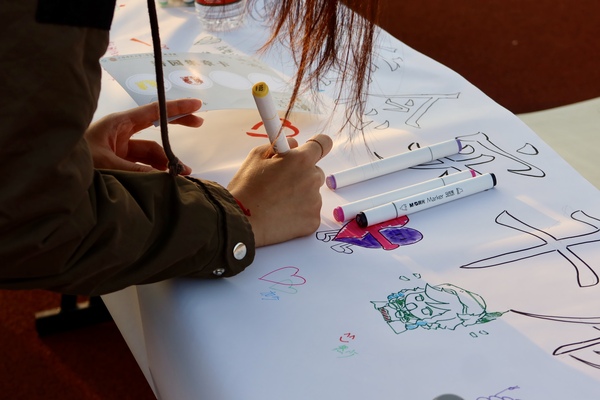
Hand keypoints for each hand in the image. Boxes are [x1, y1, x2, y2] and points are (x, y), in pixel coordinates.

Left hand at [85, 99, 202, 173]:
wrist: (52, 179)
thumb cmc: (75, 162)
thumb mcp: (108, 165)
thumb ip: (138, 171)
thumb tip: (165, 178)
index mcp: (117, 125)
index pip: (153, 112)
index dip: (176, 109)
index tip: (198, 105)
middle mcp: (120, 134)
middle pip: (155, 129)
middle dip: (176, 128)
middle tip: (200, 125)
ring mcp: (119, 150)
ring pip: (150, 154)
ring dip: (166, 164)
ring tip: (181, 177)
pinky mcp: (118, 165)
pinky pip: (142, 167)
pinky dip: (154, 174)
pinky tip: (165, 183)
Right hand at [227, 134, 332, 246]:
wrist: (242, 221)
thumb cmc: (246, 188)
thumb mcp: (256, 156)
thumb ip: (280, 146)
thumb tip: (294, 146)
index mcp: (301, 160)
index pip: (323, 144)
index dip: (318, 145)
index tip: (313, 150)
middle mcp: (312, 179)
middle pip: (316, 172)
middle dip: (303, 175)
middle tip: (282, 184)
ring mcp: (315, 202)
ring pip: (313, 194)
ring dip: (300, 195)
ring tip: (277, 202)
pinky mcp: (313, 221)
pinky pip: (310, 212)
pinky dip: (299, 214)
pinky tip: (282, 215)